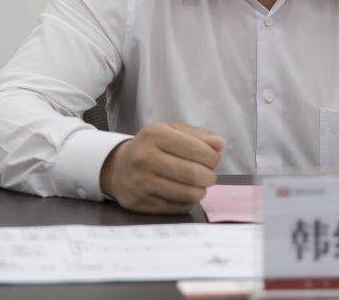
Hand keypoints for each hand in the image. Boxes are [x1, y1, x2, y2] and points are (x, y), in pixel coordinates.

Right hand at [99, 122, 225, 213]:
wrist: (118, 167)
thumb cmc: (152, 147)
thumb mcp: (172, 132)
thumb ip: (199, 136)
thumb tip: (220, 144)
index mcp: (154, 134)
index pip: (198, 150)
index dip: (213, 157)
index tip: (213, 159)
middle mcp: (144, 158)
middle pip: (194, 174)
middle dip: (210, 176)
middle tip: (209, 175)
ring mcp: (140, 183)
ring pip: (187, 194)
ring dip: (201, 191)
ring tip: (199, 184)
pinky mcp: (139, 203)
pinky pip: (177, 207)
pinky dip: (187, 201)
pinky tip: (183, 192)